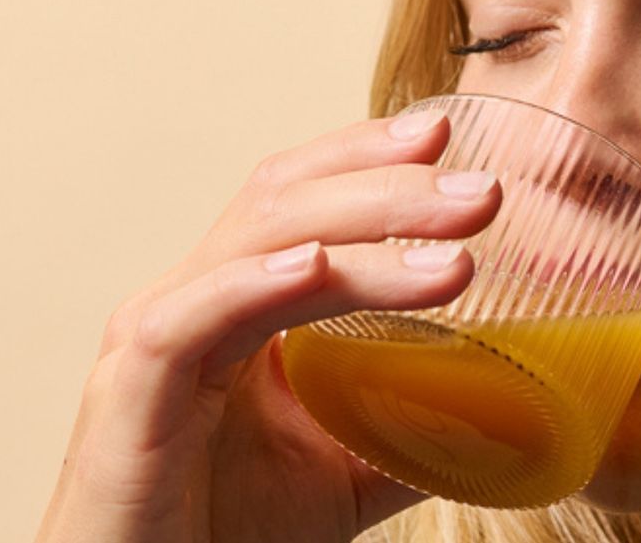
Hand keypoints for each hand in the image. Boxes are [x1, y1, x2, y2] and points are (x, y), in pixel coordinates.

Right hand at [38, 112, 500, 541]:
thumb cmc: (221, 532)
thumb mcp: (343, 471)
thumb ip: (410, 430)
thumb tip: (511, 416)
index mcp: (233, 304)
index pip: (299, 198)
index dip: (366, 156)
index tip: (449, 138)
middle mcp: (190, 302)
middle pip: (284, 204)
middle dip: (388, 186)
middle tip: (483, 191)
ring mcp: (153, 339)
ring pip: (256, 249)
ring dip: (361, 234)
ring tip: (451, 241)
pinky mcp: (129, 393)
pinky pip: (190, 320)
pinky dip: (254, 285)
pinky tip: (316, 269)